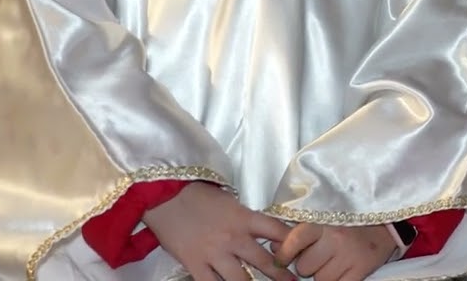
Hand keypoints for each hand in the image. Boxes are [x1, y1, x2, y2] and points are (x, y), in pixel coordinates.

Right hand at [141, 181, 293, 280]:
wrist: (165, 195)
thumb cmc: (199, 195)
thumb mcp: (230, 202)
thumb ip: (247, 219)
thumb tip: (263, 233)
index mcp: (245, 218)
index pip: (278, 231)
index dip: (293, 243)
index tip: (301, 253)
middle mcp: (234, 238)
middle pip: (264, 261)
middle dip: (281, 275)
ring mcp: (214, 254)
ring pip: (241, 280)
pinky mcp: (195, 265)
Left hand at [273, 223, 395, 280]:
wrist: (385, 226)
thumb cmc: (348, 222)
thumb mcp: (323, 219)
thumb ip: (298, 232)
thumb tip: (273, 248)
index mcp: (323, 221)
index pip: (293, 241)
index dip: (284, 255)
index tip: (282, 259)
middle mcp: (335, 237)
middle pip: (304, 267)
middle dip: (308, 265)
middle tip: (319, 256)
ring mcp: (349, 255)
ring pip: (319, 280)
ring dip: (322, 275)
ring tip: (333, 262)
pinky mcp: (361, 270)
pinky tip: (340, 272)